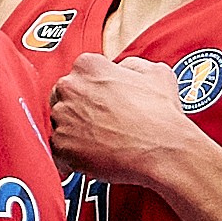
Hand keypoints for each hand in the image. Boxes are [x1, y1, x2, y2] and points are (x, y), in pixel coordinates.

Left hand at [50, 52, 195, 189]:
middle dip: (78, 108)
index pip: (79, 74)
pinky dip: (71, 154)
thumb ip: (130, 65)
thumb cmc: (161, 114)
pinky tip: (92, 155)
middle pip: (63, 96)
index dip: (92, 89)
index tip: (100, 100)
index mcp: (88, 66)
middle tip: (100, 122)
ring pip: (59, 122)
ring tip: (99, 140)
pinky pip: (58, 149)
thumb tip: (122, 69)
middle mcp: (70, 88)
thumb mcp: (155, 72)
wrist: (163, 150)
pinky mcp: (61, 146)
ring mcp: (63, 117)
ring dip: (74, 131)